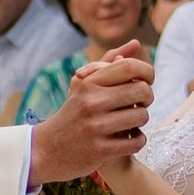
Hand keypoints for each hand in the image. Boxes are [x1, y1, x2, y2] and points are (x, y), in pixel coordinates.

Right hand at [28, 46, 151, 186]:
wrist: (46, 151)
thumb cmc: (73, 114)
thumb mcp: (84, 86)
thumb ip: (109, 64)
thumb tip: (136, 43)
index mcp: (89, 83)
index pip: (130, 67)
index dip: (147, 72)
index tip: (147, 81)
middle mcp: (92, 102)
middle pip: (142, 91)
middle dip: (148, 98)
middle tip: (142, 104)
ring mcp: (96, 127)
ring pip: (142, 117)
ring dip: (142, 120)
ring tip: (132, 122)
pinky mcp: (101, 151)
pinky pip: (136, 141)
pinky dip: (138, 140)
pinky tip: (130, 139)